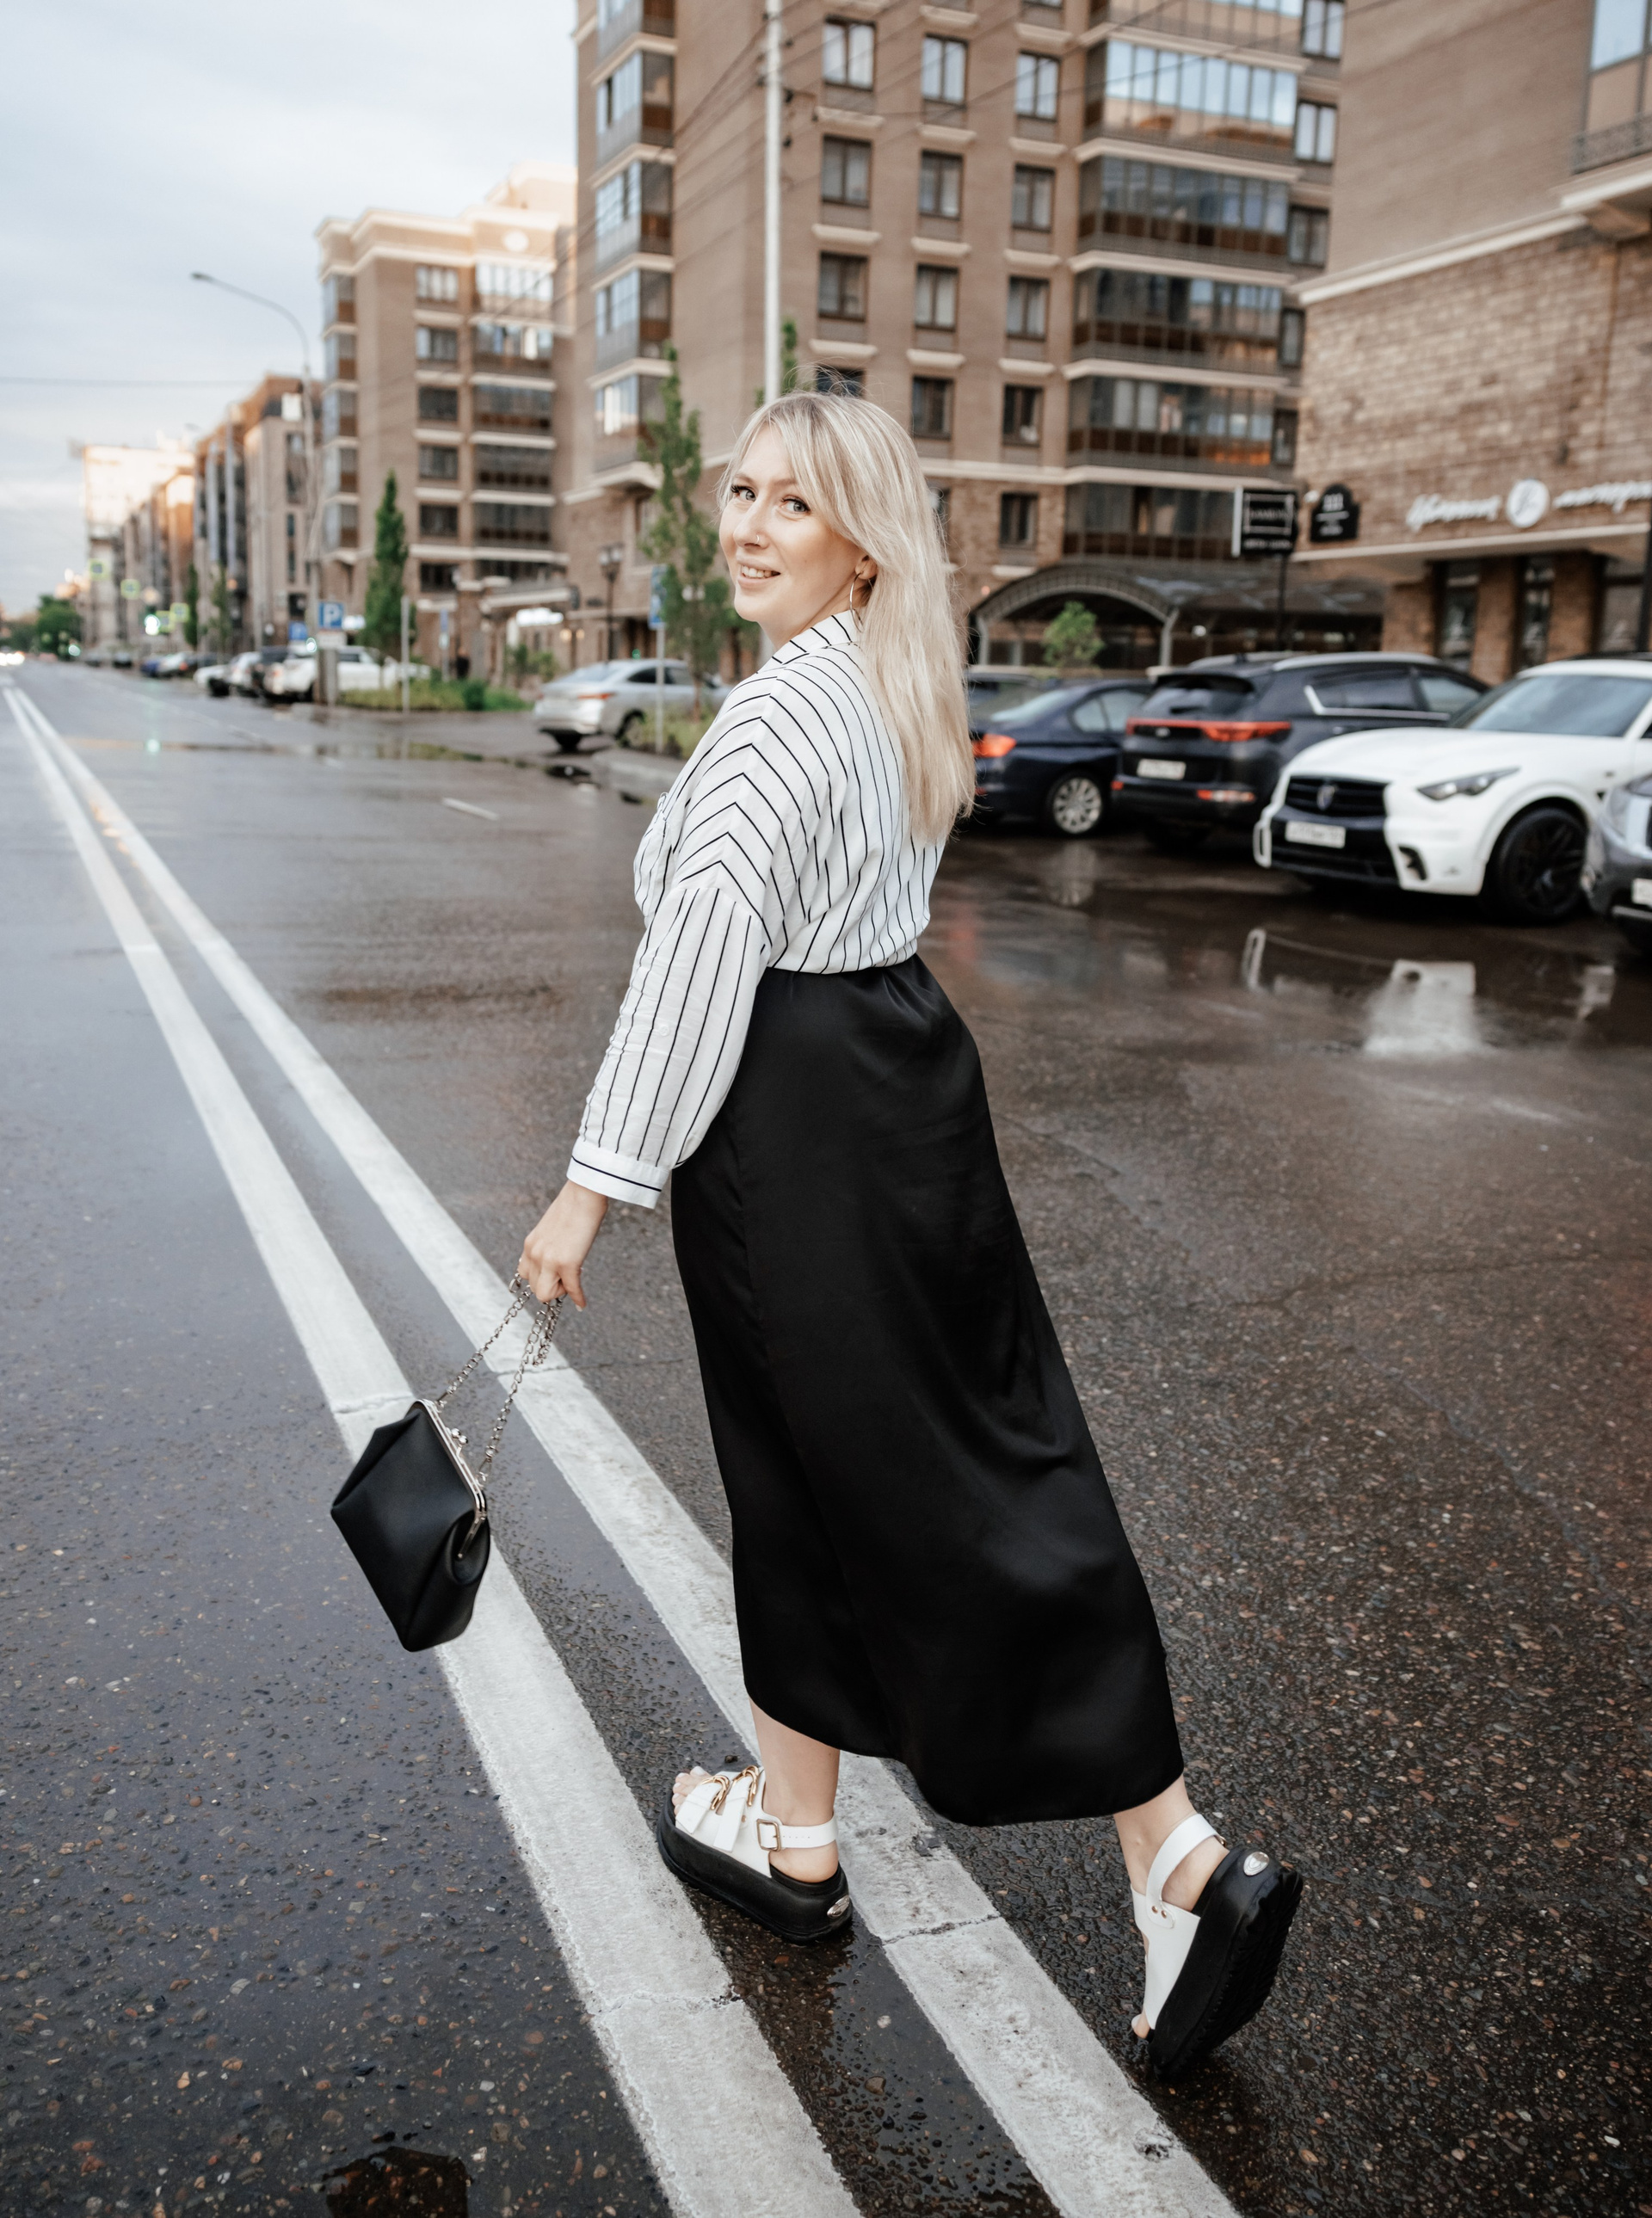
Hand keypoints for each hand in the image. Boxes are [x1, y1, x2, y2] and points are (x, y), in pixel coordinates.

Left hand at [518, 1181, 608, 1308]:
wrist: (584, 1194)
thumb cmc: (574, 1207)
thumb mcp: (551, 1229)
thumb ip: (549, 1245)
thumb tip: (559, 1256)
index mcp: (530, 1245)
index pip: (525, 1274)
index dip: (542, 1277)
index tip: (556, 1274)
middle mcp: (534, 1254)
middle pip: (535, 1288)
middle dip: (552, 1287)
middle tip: (567, 1276)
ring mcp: (548, 1259)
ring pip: (545, 1294)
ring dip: (560, 1291)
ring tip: (573, 1278)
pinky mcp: (567, 1263)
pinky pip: (571, 1290)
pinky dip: (578, 1299)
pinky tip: (582, 1304)